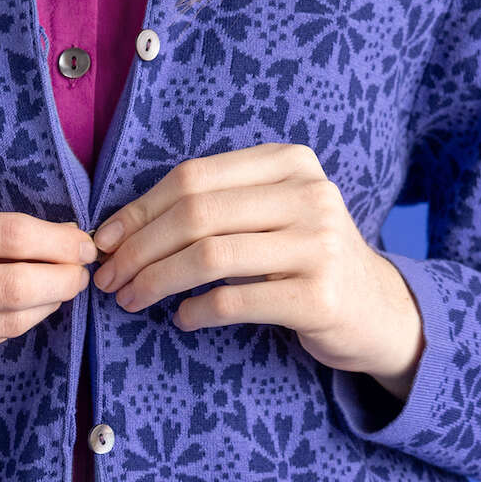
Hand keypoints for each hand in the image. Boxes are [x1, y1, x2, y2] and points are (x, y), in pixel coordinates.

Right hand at [0, 201, 97, 391]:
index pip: (6, 236)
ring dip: (43, 307)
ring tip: (52, 290)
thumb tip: (53, 246)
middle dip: (63, 281)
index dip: (57, 241)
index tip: (81, 241)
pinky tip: (8, 315)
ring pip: (5, 325)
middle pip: (14, 289)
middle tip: (80, 273)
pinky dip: (6, 329)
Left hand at [88, 144, 425, 400]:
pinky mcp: (319, 297)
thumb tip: (118, 228)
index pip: (193, 178)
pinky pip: (235, 300)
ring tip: (132, 300)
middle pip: (196, 214)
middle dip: (139, 249)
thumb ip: (214, 207)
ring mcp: (319, 245)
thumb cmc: (304, 260)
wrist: (376, 310)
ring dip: (156, 281)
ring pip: (209, 256)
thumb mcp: (271, 214)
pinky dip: (196, 311)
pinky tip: (183, 318)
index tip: (104, 241)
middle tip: (110, 279)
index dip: (139, 210)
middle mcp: (310, 195)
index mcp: (290, 162)